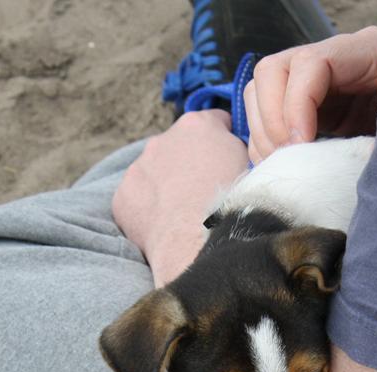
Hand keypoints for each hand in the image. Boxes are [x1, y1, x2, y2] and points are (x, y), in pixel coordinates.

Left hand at [112, 110, 249, 284]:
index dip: (227, 140)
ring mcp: (138, 168)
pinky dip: (148, 210)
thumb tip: (234, 150)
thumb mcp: (255, 166)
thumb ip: (239, 149)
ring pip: (154, 173)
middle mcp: (162, 140)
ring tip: (185, 214)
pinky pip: (136, 199)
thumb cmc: (235, 206)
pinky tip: (165, 226)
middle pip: (180, 147)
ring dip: (167, 186)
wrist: (200, 245)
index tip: (231, 160)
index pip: (215, 122)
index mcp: (197, 126)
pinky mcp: (122, 197)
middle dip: (191, 164)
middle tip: (206, 193)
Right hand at [244, 26, 376, 163]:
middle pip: (272, 72)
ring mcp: (316, 82)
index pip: (309, 64)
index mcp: (367, 53)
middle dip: (272, 122)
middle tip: (288, 161)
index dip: (295, 106)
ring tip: (285, 168)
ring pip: (260, 92)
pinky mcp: (308, 108)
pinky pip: (265, 117)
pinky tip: (285, 168)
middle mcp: (334, 59)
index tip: (299, 146)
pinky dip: (265, 146)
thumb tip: (344, 171)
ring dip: (263, 135)